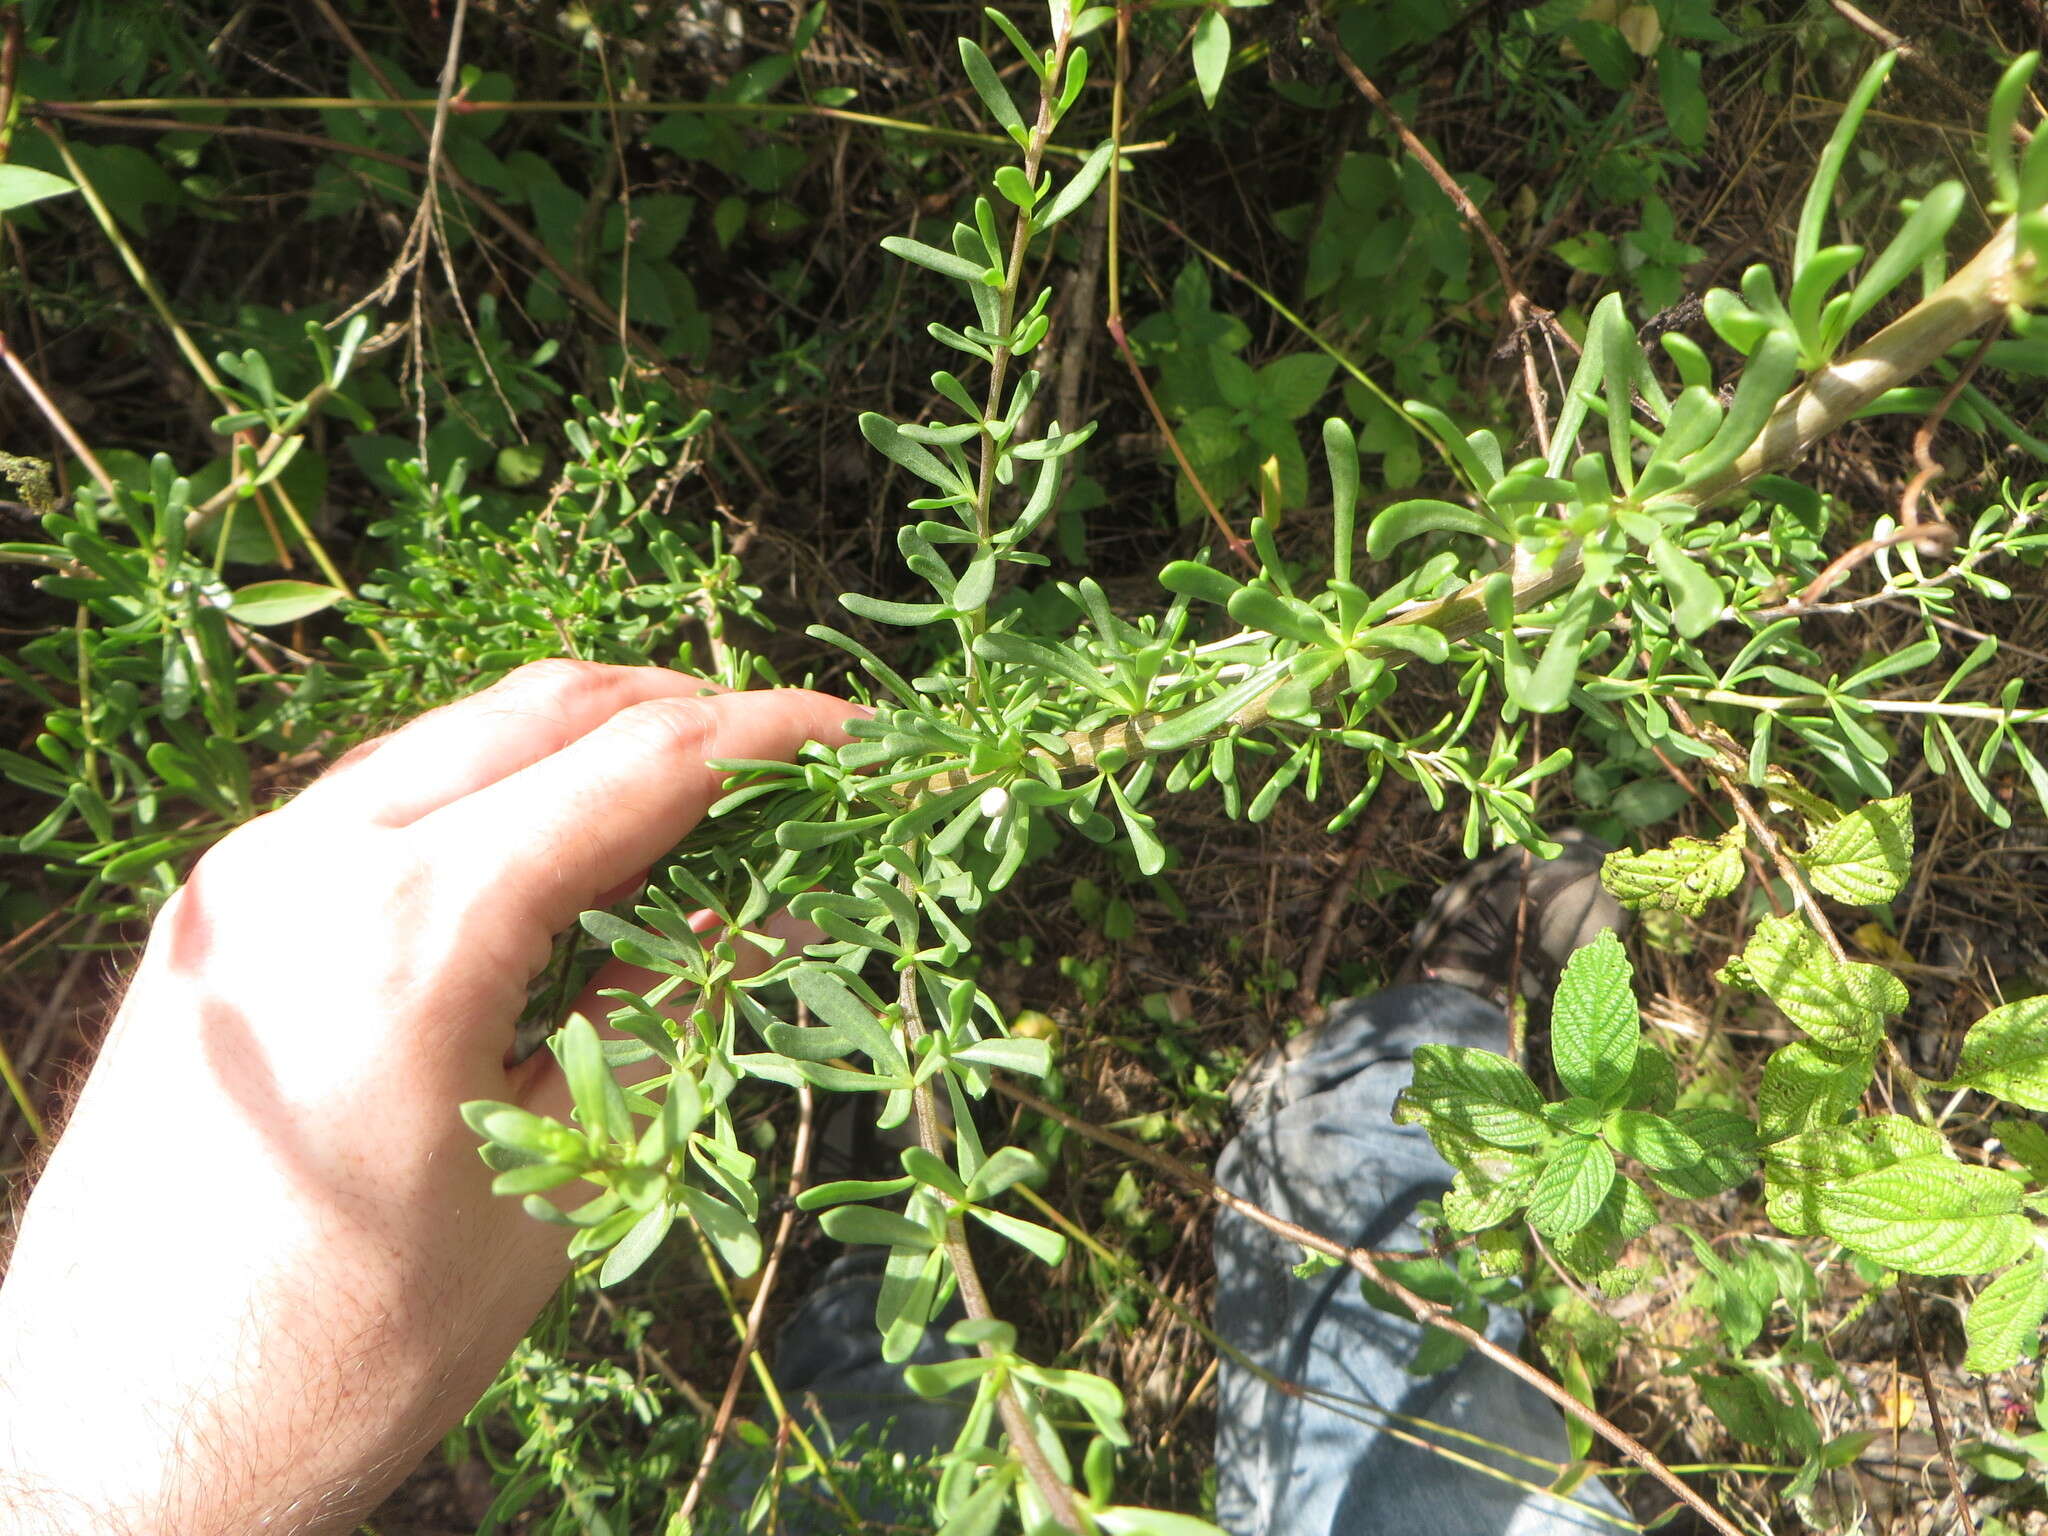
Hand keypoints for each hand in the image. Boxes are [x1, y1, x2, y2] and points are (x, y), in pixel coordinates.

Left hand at [0, 662, 855, 1534]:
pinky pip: (383, 794)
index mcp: (415, 928)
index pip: (635, 771)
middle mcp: (317, 860)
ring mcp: (250, 873)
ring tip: (688, 788)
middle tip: (785, 753)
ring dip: (584, 736)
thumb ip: (669, 1020)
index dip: (762, 738)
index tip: (850, 731)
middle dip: (683, 708)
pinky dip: (491, 785)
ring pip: (457, 735)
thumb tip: (780, 916)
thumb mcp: (549, 1184)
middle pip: (545, 712)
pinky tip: (550, 839)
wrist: (119, 1433)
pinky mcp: (215, 908)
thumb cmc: (349, 1347)